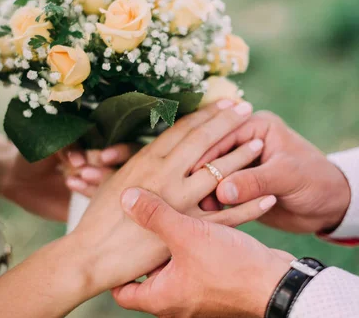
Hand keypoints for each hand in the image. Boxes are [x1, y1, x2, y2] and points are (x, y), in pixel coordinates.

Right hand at [74, 100, 268, 292]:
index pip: (183, 129)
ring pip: (218, 171)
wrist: (91, 255)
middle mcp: (166, 173)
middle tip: (246, 106)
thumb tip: (143, 152)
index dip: (206, 114)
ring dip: (242, 155)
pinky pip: (226, 214)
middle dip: (228, 122)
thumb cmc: (96, 219)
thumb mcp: (111, 181)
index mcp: (147, 159)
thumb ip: (131, 165)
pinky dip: (248, 205)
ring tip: (261, 142)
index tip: (224, 102)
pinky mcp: (188, 227)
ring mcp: (179, 200)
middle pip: (204, 140)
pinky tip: (267, 196)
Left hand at [112, 188, 291, 317]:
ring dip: (168, 245)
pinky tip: (192, 222)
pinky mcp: (215, 285)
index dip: (115, 269)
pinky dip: (189, 246)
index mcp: (161, 299)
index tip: (111, 244)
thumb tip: (126, 198)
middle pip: (146, 277)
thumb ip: (155, 216)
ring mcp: (196, 295)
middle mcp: (176, 302)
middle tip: (133, 225)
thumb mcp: (187, 236)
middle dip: (142, 251)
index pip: (122, 291)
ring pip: (171, 267)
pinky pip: (192, 264)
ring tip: (163, 217)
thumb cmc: (231, 267)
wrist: (277, 283)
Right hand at [198, 111, 350, 232]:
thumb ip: (255, 181)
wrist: (331, 205)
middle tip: (191, 194)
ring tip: (202, 209)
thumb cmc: (316, 180)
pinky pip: (219, 192)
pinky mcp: (239, 186)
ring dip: (206, 191)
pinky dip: (213, 202)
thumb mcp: (287, 177)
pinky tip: (208, 214)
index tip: (189, 174)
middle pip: (213, 154)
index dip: (206, 155)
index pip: (222, 136)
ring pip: (212, 175)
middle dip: (202, 174)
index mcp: (255, 126)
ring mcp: (240, 165)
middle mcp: (244, 142)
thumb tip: (221, 191)